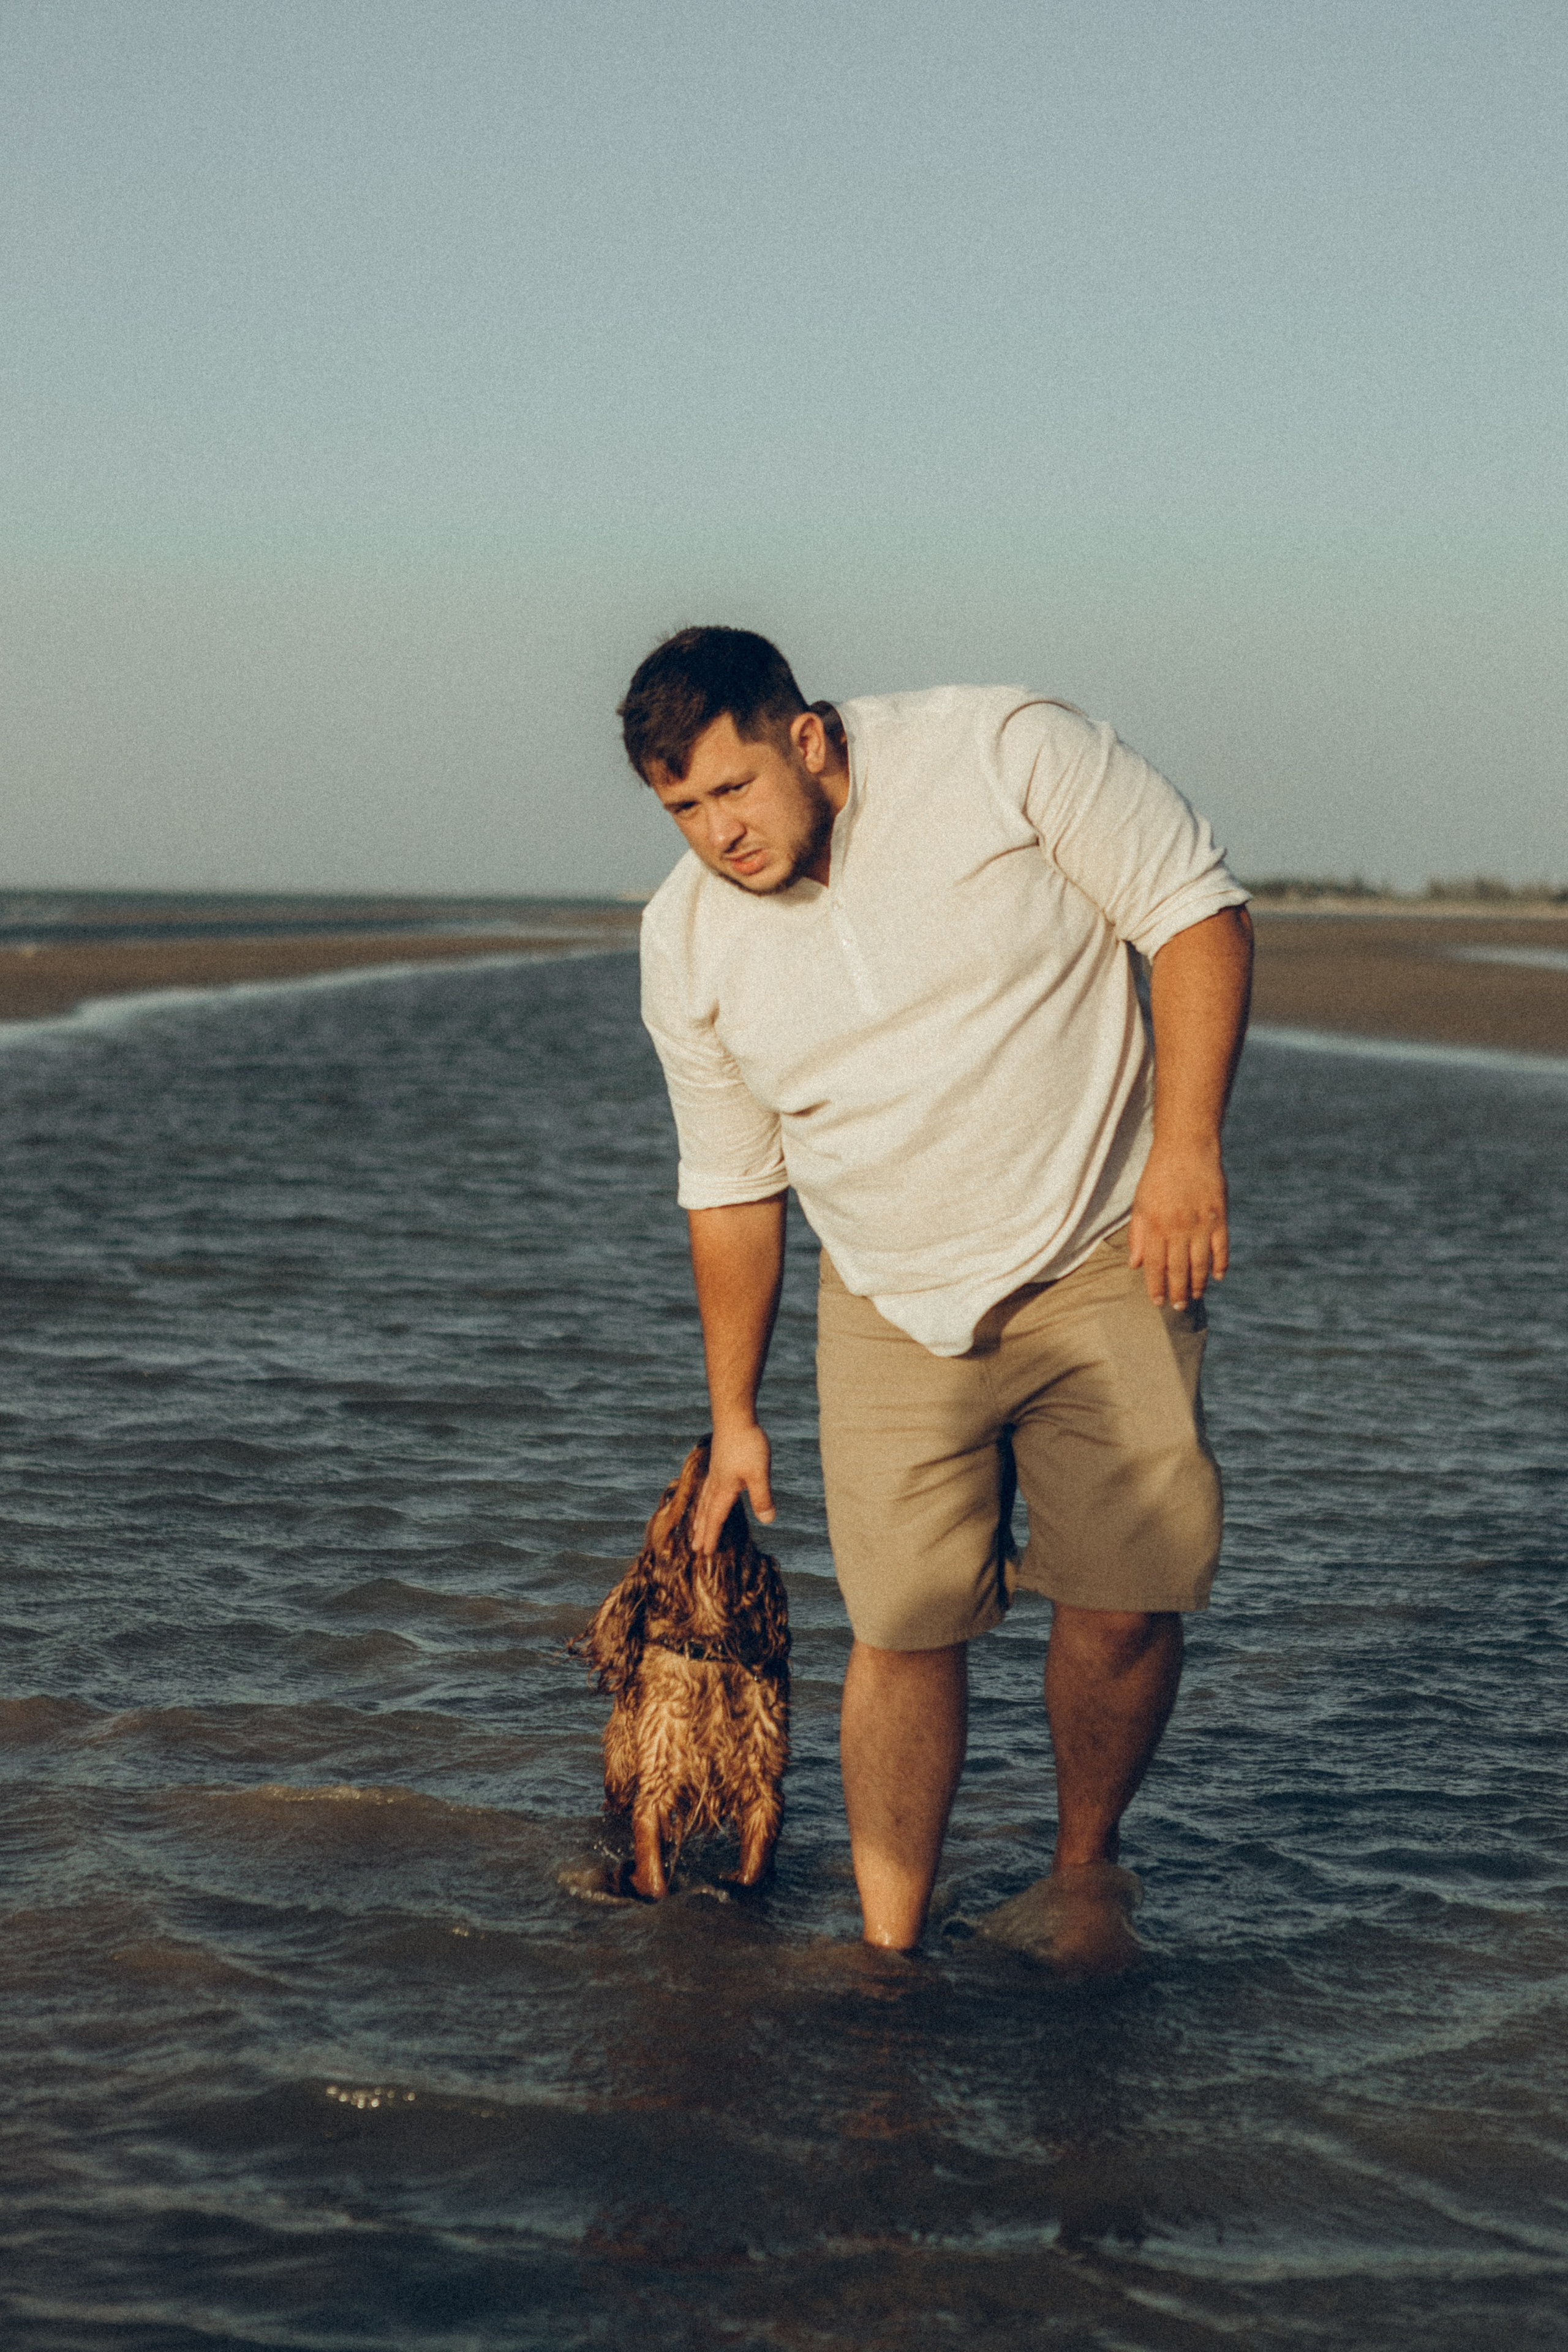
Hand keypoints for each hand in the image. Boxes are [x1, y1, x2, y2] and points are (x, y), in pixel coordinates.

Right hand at [692, 1419, 775, 1555]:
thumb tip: (767, 1521)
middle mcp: (717, 1482)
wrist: (735, 1416)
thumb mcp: (759, 1473)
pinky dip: (705, 1497)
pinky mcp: (719, 1460)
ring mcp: (716, 1470)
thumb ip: (762, 1497)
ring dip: (700, 1514)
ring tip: (695, 1525)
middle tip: (695, 1547)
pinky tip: (709, 1493)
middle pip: (706, 1511)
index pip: (716, 1517)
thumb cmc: (747, 1444)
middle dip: (702, 1530)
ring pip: (705, 1498)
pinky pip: (708, 1486)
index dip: (711, 1535)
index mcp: (725, 1488)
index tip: (705, 1552)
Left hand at [1127, 1141, 1228, 1308]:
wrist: (1186, 1147)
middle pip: (1178, 1269)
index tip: (1157, 1302)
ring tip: (1195, 1297)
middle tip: (1178, 1307)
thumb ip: (1138, 1235)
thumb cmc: (1159, 1175)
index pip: (1154, 1265)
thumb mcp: (1140, 1203)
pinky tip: (1217, 1277)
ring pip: (1200, 1263)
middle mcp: (1178, 1228)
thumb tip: (1135, 1265)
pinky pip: (1221, 1247)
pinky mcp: (1219, 1216)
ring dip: (1198, 1283)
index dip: (1156, 1286)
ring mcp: (1201, 1223)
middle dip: (1177, 1291)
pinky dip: (1220, 1264)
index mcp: (1155, 1225)